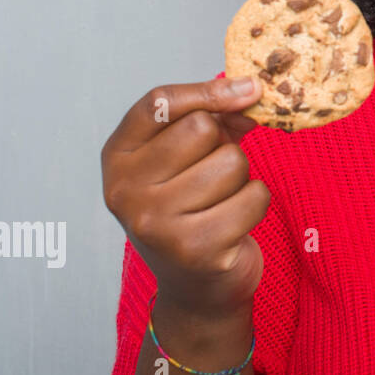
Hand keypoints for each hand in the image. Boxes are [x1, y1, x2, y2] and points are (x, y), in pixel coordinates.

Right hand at [101, 77, 271, 319]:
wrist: (197, 286)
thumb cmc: (194, 207)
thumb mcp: (188, 156)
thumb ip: (213, 116)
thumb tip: (249, 91)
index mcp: (118, 157)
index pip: (159, 103)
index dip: (208, 90)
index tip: (248, 89)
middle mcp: (125, 190)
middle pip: (202, 128)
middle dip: (224, 144)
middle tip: (215, 174)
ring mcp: (156, 223)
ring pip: (232, 161)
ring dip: (241, 178)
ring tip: (221, 202)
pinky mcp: (195, 249)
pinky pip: (254, 196)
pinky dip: (256, 203)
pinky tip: (234, 222)